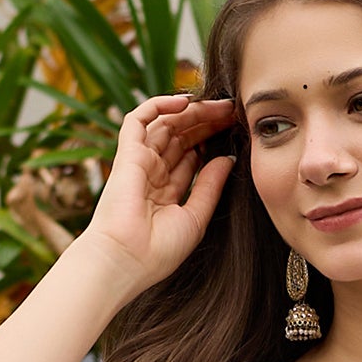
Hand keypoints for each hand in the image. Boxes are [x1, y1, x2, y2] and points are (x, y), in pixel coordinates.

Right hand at [83, 93, 236, 298]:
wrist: (126, 260)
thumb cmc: (158, 251)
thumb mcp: (196, 218)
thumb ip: (210, 187)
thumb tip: (228, 160)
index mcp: (167, 192)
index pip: (191, 156)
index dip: (212, 140)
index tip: (234, 130)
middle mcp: (152, 174)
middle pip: (181, 137)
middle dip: (206, 122)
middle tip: (231, 111)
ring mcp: (139, 162)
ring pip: (166, 125)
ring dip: (192, 112)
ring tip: (219, 105)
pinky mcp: (127, 154)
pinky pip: (139, 119)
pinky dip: (158, 105)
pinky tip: (184, 102)